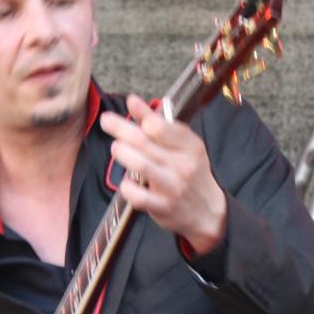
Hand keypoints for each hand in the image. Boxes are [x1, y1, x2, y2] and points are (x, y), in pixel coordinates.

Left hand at [99, 94, 227, 255]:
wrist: (206, 211)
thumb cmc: (191, 172)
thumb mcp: (184, 145)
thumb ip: (158, 122)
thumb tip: (133, 101)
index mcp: (191, 146)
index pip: (161, 126)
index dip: (142, 115)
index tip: (129, 106)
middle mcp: (183, 165)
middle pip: (144, 141)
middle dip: (120, 128)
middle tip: (107, 121)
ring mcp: (172, 187)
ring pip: (140, 165)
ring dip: (122, 153)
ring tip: (117, 148)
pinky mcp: (161, 207)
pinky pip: (136, 195)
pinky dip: (127, 186)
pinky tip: (127, 181)